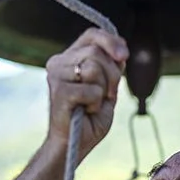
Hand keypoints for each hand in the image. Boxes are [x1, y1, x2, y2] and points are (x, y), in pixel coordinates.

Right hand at [43, 28, 127, 159]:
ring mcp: (56, 76)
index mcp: (68, 58)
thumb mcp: (107, 86)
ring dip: (103, 90)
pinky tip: (85, 111)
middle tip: (105, 95)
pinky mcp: (59, 92)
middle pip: (97, 53)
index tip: (124, 55)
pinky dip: (95, 103)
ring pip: (94, 68)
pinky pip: (92, 90)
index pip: (91, 35)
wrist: (74, 144)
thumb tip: (121, 50)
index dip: (111, 41)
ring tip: (92, 103)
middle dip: (111, 76)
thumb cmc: (90, 117)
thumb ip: (112, 66)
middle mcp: (58, 63)